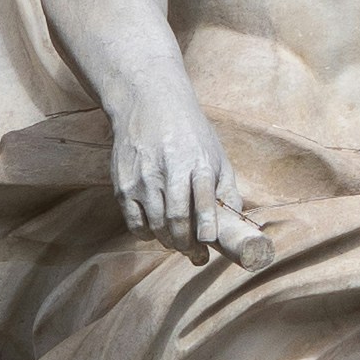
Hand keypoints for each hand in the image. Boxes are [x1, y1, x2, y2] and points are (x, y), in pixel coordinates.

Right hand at [110, 89, 242, 261]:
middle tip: (196, 255)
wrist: (147, 104)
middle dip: (188, 244)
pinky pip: (134, 222)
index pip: (203, 200)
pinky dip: (147, 234)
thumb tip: (237, 220)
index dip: (207, 225)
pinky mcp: (123, 184)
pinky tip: (156, 234)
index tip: (209, 242)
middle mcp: (169, 170)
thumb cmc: (189, 133)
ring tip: (180, 245)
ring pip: (156, 225)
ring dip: (169, 242)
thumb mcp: (215, 153)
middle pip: (177, 219)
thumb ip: (226, 187)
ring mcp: (143, 178)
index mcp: (198, 162)